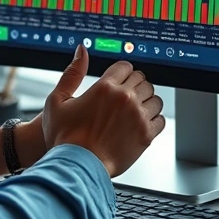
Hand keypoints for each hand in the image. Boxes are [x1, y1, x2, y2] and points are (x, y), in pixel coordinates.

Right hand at [41, 44, 164, 176]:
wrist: (76, 167)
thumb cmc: (64, 137)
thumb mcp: (57, 100)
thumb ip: (72, 72)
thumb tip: (82, 50)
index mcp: (104, 87)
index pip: (126, 67)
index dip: (122, 72)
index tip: (120, 80)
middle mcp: (124, 99)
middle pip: (142, 80)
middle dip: (135, 85)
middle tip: (126, 96)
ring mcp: (137, 117)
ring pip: (155, 98)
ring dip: (146, 101)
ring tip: (135, 110)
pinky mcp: (146, 135)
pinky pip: (160, 119)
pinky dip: (153, 120)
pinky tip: (141, 124)